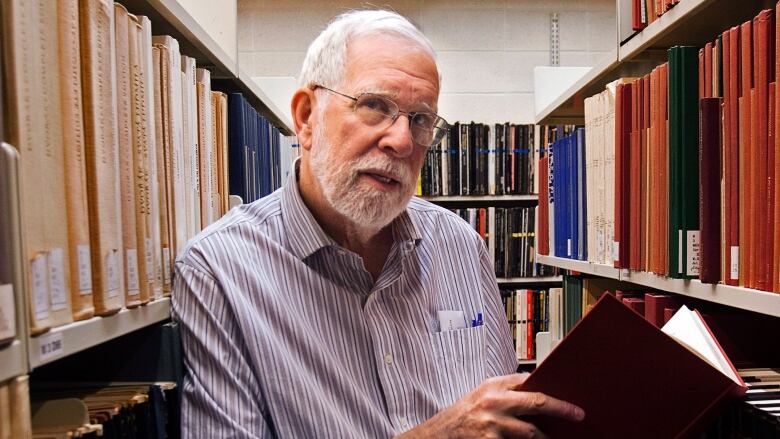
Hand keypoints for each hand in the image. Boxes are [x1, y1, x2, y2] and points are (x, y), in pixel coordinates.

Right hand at [397, 373, 584, 438]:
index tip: (568, 396)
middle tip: (578, 415)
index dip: (550, 388)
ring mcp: (492, 424)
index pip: (528, 381)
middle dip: (561, 409)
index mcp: (492, 386)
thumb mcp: (480, 397)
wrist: (434, 437)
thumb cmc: (460, 418)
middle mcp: (493, 402)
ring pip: (531, 433)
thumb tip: (536, 393)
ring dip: (546, 438)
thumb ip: (505, 393)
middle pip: (536, 403)